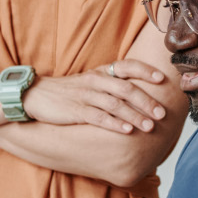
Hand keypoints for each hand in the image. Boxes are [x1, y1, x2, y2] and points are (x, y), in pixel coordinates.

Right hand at [22, 60, 169, 133]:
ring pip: (116, 104)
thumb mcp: (90, 82)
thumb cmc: (68, 92)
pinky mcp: (75, 110)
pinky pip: (98, 117)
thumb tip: (140, 95)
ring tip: (150, 126)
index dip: (146, 71)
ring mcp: (85, 95)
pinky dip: (114, 124)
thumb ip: (112, 85)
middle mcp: (96, 81)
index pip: (127, 65)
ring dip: (135, 116)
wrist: (35, 95)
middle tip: (162, 113)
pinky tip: (127, 131)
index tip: (163, 80)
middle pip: (126, 88)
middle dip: (146, 101)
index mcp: (101, 72)